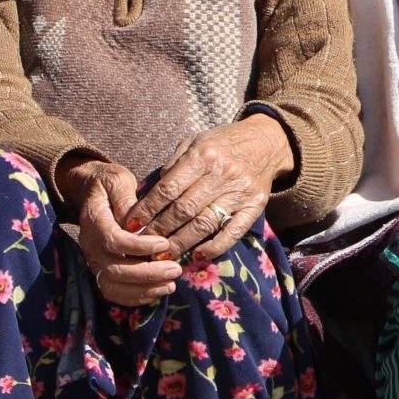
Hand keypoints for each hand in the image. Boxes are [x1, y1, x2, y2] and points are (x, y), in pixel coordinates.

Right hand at [60, 156, 180, 307]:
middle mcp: (90, 245)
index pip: (113, 240)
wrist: (90, 192)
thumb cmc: (109, 184)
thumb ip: (127, 198)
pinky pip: (112, 292)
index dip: (139, 246)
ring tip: (171, 283)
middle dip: (147, 274)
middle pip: (114, 269)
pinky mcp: (100, 270)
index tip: (164, 243)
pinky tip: (157, 291)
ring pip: (112, 285)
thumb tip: (139, 221)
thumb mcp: (118, 180)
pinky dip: (135, 297)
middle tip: (175, 269)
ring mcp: (93, 260)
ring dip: (143, 289)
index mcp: (93, 220)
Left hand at [130, 115, 293, 261]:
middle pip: (184, 209)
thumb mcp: (195, 142)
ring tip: (163, 255)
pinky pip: (233, 232)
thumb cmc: (223, 143)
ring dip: (181, 243)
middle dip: (160, 229)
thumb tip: (148, 193)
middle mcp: (221, 174)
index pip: (168, 188)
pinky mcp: (255, 206)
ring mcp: (239, 192)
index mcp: (202, 155)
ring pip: (205, 223)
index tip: (132, 223)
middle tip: (142, 245)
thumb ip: (173, 165)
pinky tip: (198, 256)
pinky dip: (215, 247)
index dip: (148, 208)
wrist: (266, 142)